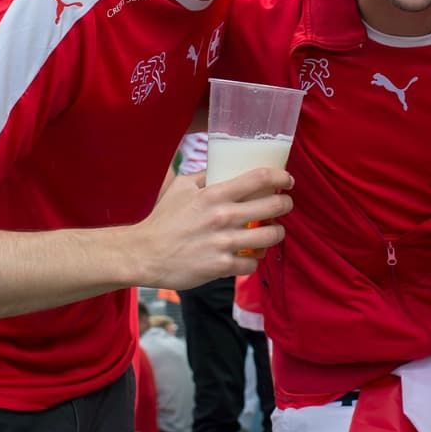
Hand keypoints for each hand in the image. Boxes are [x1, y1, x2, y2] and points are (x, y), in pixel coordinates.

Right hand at [134, 167, 293, 290]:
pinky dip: (254, 259)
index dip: (281, 177)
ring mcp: (224, 243)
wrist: (143, 254)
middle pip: (273, 207)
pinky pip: (252, 263)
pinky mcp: (221, 266)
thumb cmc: (163, 219)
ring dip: (276, 233)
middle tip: (284, 205)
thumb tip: (223, 164)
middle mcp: (223, 217)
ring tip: (272, 231)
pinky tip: (249, 255)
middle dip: (285, 205)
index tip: (287, 180)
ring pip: (270, 237)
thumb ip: (205, 176)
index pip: (259, 178)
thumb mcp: (181, 188)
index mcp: (214, 194)